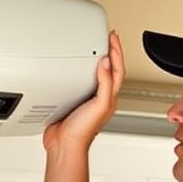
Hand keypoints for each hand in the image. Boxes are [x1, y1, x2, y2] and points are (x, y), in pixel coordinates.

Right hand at [43, 30, 124, 154]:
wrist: (64, 145)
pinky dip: (79, 72)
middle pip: (109, 70)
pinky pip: (79, 82)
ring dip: (95, 61)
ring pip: (95, 76)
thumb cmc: (83, 132)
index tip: (112, 37)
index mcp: (110, 97)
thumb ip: (105, 83)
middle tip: (106, 38)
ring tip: (94, 47)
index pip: (118, 69)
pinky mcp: (73, 102)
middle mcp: (100, 97)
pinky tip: (74, 68)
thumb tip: (106, 63)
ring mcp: (87, 100)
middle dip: (110, 52)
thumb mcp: (99, 104)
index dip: (117, 51)